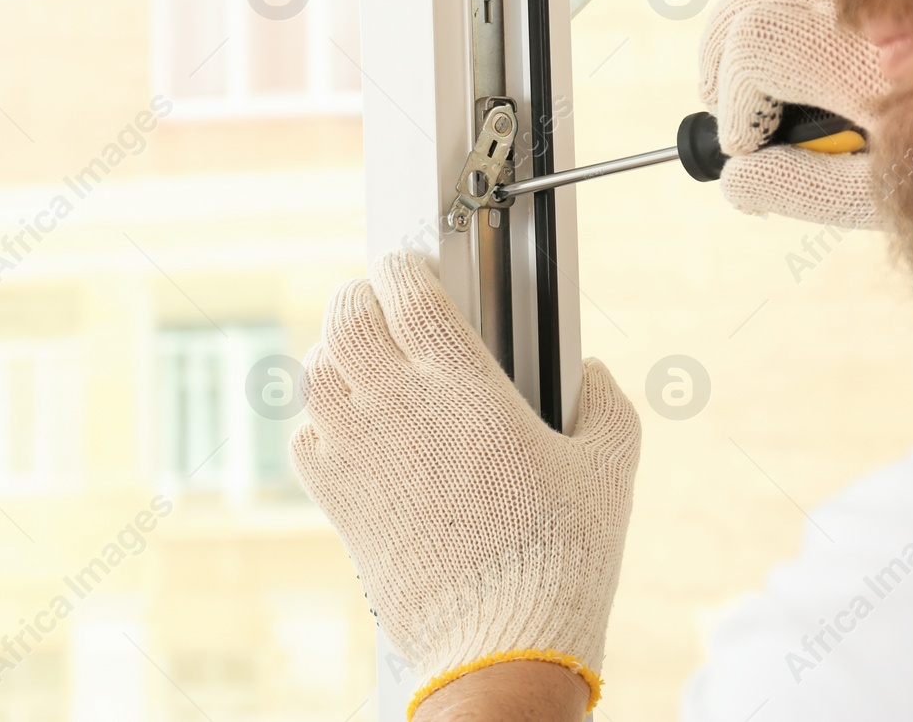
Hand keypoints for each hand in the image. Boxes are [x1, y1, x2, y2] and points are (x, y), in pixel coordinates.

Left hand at [290, 250, 640, 717]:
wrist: (499, 644)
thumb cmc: (560, 557)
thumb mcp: (610, 468)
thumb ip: (606, 405)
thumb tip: (593, 376)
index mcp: (463, 383)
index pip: (407, 290)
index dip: (403, 268)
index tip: (412, 270)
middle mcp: (399, 407)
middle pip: (347, 317)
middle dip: (360, 298)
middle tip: (381, 305)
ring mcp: (359, 452)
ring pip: (315, 370)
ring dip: (335, 353)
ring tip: (363, 359)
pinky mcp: (339, 501)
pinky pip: (303, 434)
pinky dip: (318, 418)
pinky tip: (349, 427)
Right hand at [698, 0, 886, 228]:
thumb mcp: (890, 197)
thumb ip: (806, 189)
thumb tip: (736, 175)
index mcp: (875, 61)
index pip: (759, 47)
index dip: (733, 102)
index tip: (742, 144)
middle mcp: (884, 3)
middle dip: (721, 49)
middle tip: (717, 103)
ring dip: (748, 19)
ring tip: (746, 79)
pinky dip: (792, 5)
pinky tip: (798, 55)